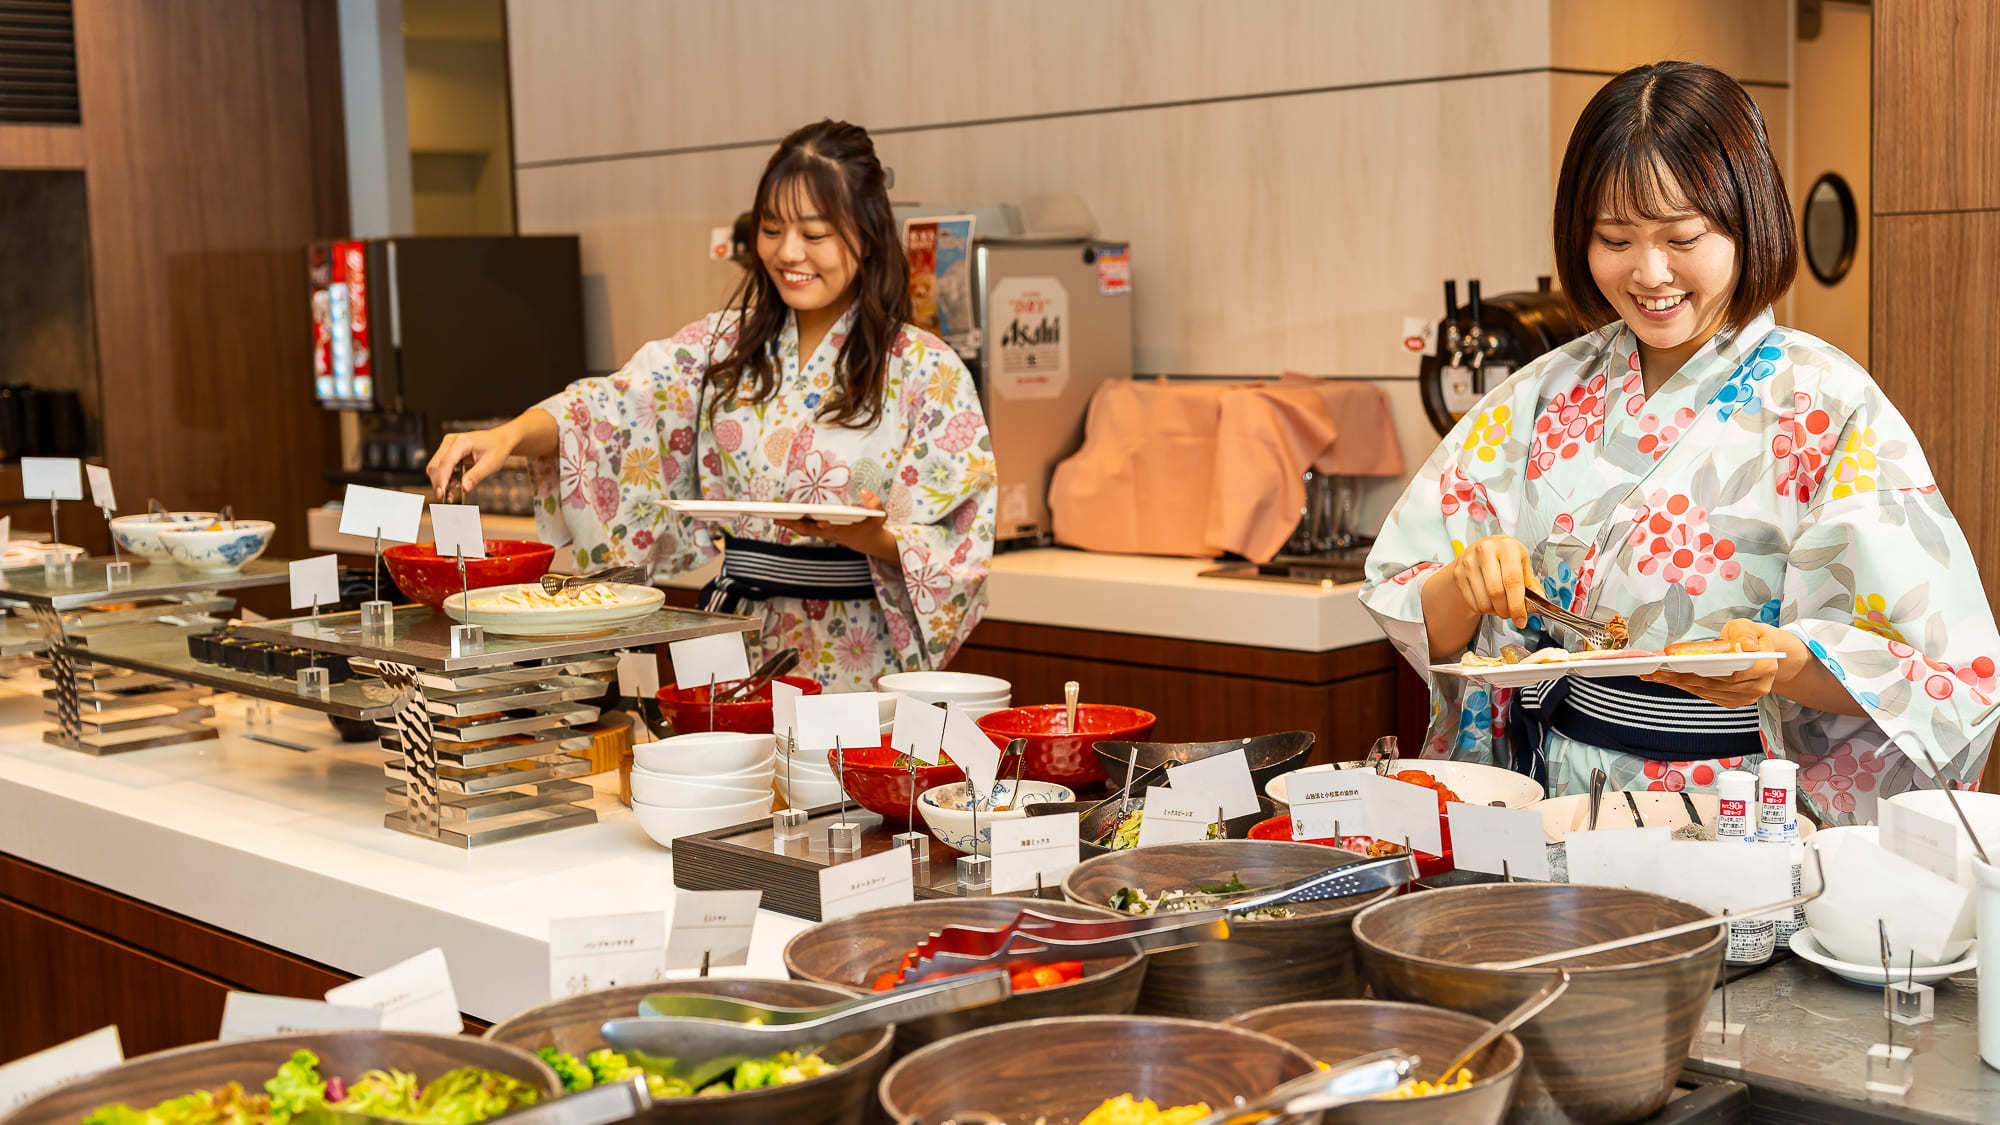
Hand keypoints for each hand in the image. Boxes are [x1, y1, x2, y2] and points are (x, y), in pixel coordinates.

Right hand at [426, 423, 521, 498]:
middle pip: (436, 465)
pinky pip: (440, 466)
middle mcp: (451, 441)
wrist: (500, 440)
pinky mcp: (447, 451)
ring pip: (435, 467)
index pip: (446, 462)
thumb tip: (464, 488)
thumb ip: (476, 476)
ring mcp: (447, 445)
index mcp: (462, 442)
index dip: (442, 479)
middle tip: (447, 499)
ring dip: (441, 482)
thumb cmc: (497, 449)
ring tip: (452, 494)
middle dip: (439, 483)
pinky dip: (444, 478)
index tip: (441, 494)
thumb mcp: (490, 464)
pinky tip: (455, 485)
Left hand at [774, 488, 900, 564]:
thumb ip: (874, 503)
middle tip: (779, 518)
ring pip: (805, 530)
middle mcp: (832, 533)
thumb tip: (864, 491)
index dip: (826, 527)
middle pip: (812, 530)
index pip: (833, 529)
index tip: (819, 522)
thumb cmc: (874, 526)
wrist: (870, 543)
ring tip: (775, 517)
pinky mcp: (822, 532)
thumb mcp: (880, 515)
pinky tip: (783, 518)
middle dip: (796, 524)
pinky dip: (794, 523)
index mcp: (845, 530)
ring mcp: (826, 534)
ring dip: (790, 524)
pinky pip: (805, 528)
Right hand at [1436, 535, 1535, 628]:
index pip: (1512, 580)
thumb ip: (1531, 584)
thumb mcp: (1522, 563)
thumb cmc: (1506, 556)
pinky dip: (1483, 609)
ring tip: (1500, 606)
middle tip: (1511, 615)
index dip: (1517, 604)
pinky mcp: (1458, 574)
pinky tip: (1489, 602)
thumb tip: (1539, 602)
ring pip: (1483, 600)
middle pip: (1496, 592)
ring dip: (1494, 611)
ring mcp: (1469, 562)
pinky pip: (1472, 602)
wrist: (1483, 549)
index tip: (1521, 619)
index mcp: (1507, 547)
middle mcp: (1485, 551)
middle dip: (1506, 610)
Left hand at [1642, 619, 1803, 708]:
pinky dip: (1687, 687)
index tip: (1675, 661)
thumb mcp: (1749, 626)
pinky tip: (1669, 680)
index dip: (1700, 668)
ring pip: (1707, 691)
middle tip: (1654, 670)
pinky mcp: (1734, 702)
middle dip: (1681, 677)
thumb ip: (1745, 634)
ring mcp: (1745, 697)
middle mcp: (1756, 687)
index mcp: (1764, 667)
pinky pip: (1706, 695)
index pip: (1728, 672)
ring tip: (1654, 675)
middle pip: (1713, 684)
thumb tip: (1745, 645)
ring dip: (1678, 684)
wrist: (1763, 651)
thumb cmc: (1752, 636)